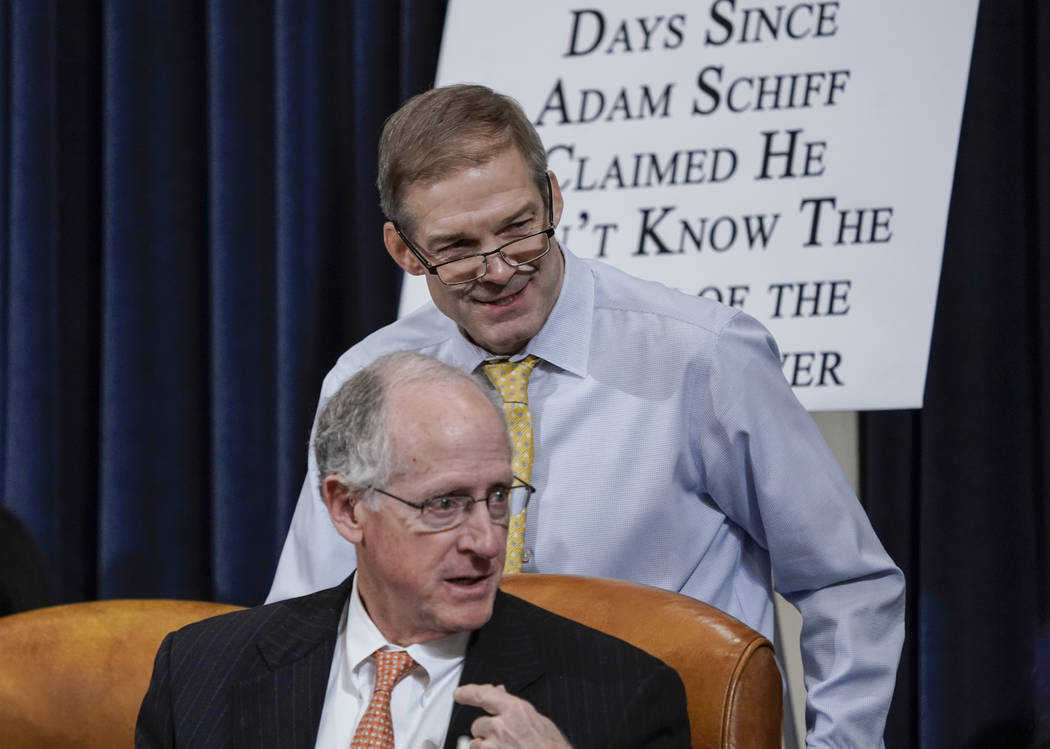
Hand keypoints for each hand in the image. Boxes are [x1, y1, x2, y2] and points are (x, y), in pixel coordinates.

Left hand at [453, 683, 571, 747]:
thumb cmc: (552, 748)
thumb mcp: (539, 721)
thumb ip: (515, 708)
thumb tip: (500, 693)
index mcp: (515, 711)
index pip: (483, 695)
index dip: (467, 693)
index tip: (458, 693)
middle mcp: (501, 726)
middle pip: (478, 724)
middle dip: (485, 731)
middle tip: (501, 739)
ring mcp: (493, 746)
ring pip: (476, 744)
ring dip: (485, 747)